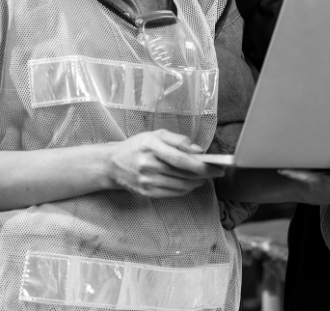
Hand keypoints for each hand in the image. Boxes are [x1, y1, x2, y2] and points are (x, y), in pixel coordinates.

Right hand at [108, 129, 223, 197]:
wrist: (112, 165)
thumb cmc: (137, 146)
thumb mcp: (155, 135)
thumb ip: (178, 140)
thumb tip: (198, 150)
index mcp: (151, 147)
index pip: (181, 159)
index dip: (201, 165)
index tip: (216, 167)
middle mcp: (148, 165)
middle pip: (184, 174)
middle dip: (204, 174)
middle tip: (215, 172)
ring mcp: (147, 182)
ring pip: (181, 186)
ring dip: (197, 183)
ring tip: (204, 177)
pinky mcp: (148, 193)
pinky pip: (173, 193)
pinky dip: (186, 189)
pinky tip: (191, 183)